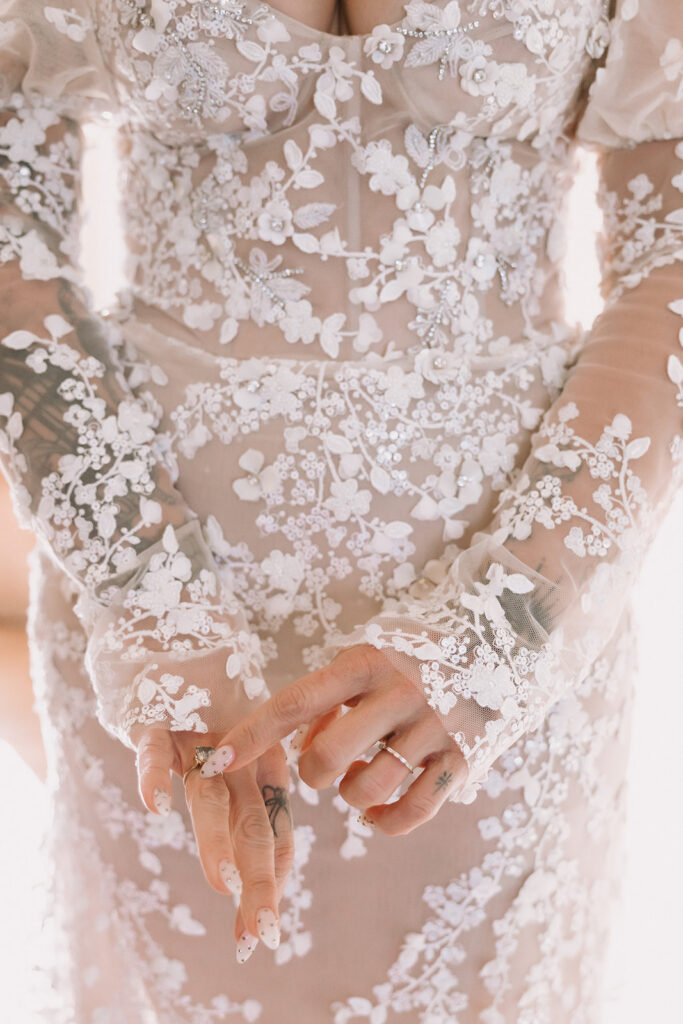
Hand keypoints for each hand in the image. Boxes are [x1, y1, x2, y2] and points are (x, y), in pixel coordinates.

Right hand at [135, 726, 293, 961]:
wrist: (181, 659)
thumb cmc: (213, 722)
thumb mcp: (234, 771)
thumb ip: (243, 822)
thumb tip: (245, 897)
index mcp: (262, 773)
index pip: (274, 833)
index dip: (273, 880)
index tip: (263, 932)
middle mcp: (238, 761)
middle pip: (250, 823)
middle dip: (257, 878)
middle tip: (262, 928)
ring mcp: (198, 742)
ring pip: (210, 795)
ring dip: (217, 838)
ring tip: (224, 882)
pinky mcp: (159, 725)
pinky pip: (156, 751)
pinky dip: (154, 776)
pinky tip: (155, 805)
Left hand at [199, 645, 468, 835]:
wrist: (501, 642)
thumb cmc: (414, 653)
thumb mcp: (369, 656)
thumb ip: (330, 697)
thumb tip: (301, 746)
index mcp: (367, 662)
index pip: (296, 702)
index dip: (253, 735)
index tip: (216, 762)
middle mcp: (400, 693)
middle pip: (326, 759)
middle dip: (314, 773)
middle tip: (328, 762)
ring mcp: (435, 728)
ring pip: (365, 790)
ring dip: (351, 794)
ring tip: (364, 772)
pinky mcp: (463, 759)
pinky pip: (409, 813)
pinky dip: (384, 820)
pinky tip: (382, 803)